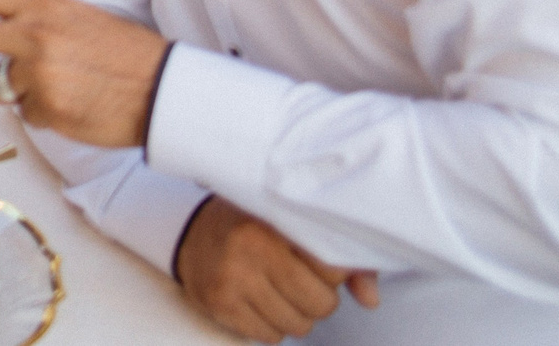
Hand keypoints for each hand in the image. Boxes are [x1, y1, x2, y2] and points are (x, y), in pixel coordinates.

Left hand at [0, 0, 171, 147]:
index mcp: (41, 3)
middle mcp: (34, 33)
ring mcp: (40, 72)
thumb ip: (28, 21)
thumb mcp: (73, 16)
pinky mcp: (49, 108)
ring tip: (52, 87)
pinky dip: (41, 114)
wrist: (163, 87)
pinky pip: (24, 114)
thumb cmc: (122, 52)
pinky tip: (72, 105)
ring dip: (13, 92)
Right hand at [175, 196, 378, 342]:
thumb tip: (371, 301)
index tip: (316, 263)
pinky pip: (270, 337)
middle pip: (320, 305)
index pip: (333, 268)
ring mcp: (232, 281)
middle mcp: (251, 250)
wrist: (186, 230)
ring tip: (278, 291)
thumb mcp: (291, 225)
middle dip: (318, 300)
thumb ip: (339, 259)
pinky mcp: (220, 306)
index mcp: (273, 223)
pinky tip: (259, 302)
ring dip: (296, 315)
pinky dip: (272, 326)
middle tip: (300, 281)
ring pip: (298, 326)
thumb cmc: (252, 226)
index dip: (332, 273)